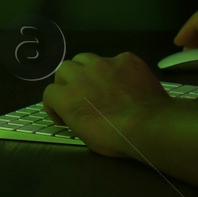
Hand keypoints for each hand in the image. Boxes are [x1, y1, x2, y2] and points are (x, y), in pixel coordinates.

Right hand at [42, 51, 168, 158]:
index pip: (49, 93)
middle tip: (79, 93)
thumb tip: (79, 114)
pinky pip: (116, 60)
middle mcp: (81, 75)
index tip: (63, 114)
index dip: (54, 104)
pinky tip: (126, 81)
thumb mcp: (86, 136)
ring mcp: (104, 63)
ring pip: (85, 58)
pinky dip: (117, 69)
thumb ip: (76, 117)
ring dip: (87, 69)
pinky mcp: (126, 59)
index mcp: (67, 97)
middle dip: (68, 81)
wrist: (148, 124)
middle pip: (64, 69)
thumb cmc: (116, 138)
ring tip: (98, 81)